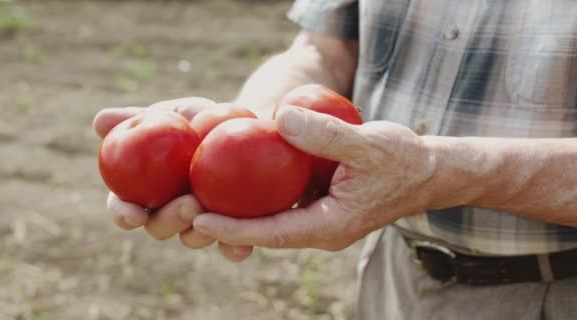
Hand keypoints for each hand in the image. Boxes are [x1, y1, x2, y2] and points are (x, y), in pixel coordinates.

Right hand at [93, 98, 253, 261]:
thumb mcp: (175, 113)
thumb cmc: (200, 120)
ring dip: (200, 232)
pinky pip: (231, 247)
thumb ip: (139, 118)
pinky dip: (234, 249)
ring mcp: (200, 224)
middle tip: (187, 205)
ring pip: (193, 238)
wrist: (244, 128)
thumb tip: (99, 120)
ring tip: (213, 207)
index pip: (124, 208)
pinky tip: (241, 246)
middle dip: (170, 221)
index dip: (123, 215)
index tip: (133, 214)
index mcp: (145, 190)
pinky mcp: (231, 231)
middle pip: (159, 228)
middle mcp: (169, 212)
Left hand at [192, 105, 436, 250]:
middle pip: (262, 232)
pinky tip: (233, 177)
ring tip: (195, 195)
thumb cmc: (403, 159)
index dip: (234, 228)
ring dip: (235, 211)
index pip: (273, 233)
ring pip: (268, 220)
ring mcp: (317, 219)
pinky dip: (255, 195)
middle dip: (224, 225)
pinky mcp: (317, 205)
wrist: (428, 172)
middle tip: (183, 209)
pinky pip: (279, 204)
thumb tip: (278, 119)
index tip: (200, 219)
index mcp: (329, 225)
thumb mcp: (369, 143)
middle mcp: (319, 229)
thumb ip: (327, 134)